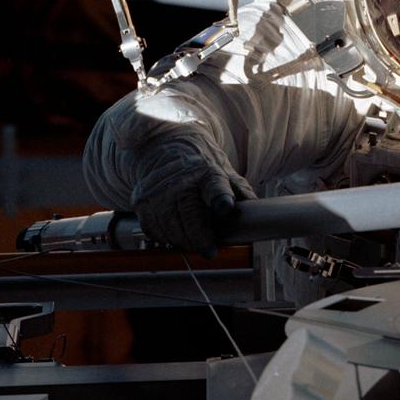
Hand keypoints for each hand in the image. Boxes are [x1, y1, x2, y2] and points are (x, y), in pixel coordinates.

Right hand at [130, 135, 255, 256]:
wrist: (164, 148)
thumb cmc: (200, 166)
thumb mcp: (225, 172)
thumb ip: (240, 192)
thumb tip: (257, 211)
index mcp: (208, 173)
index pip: (215, 187)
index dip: (221, 198)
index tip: (225, 208)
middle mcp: (181, 181)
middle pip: (190, 217)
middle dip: (200, 238)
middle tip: (210, 251)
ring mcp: (159, 192)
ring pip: (172, 229)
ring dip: (185, 242)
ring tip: (195, 242)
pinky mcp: (142, 202)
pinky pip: (155, 232)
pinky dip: (167, 238)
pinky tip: (175, 234)